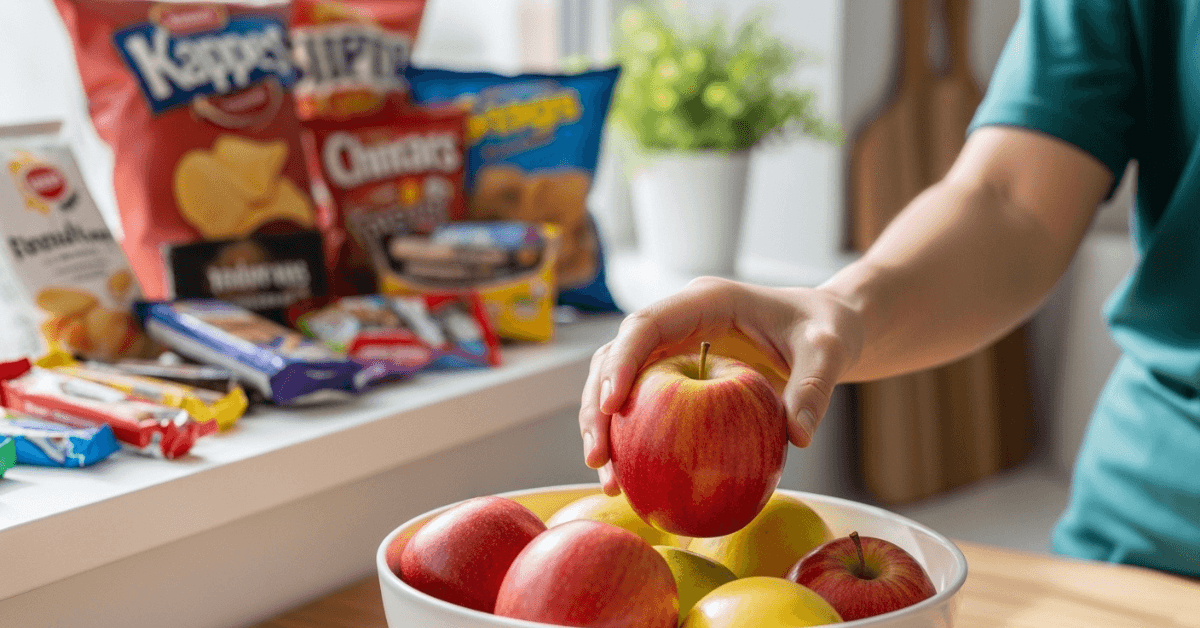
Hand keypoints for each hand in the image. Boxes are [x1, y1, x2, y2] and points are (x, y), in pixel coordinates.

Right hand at [579, 277, 864, 494]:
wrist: (825, 330)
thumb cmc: (825, 331)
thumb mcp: (828, 353)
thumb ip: (814, 388)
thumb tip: (799, 439)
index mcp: (706, 301)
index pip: (646, 324)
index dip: (621, 361)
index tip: (613, 406)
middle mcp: (679, 321)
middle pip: (616, 356)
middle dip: (598, 406)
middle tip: (599, 458)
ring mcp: (673, 347)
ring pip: (618, 382)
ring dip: (603, 428)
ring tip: (609, 480)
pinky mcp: (676, 375)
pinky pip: (641, 404)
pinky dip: (629, 439)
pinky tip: (630, 480)